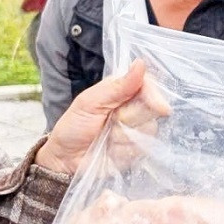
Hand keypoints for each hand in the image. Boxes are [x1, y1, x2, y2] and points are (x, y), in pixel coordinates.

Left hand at [36, 60, 167, 173]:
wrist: (66, 160)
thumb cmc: (73, 127)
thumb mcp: (90, 103)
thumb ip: (117, 86)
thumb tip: (141, 64)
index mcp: (122, 89)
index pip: (148, 86)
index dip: (153, 96)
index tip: (158, 107)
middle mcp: (133, 107)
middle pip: (153, 108)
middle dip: (132, 117)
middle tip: (112, 121)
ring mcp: (137, 129)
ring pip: (149, 129)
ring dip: (126, 136)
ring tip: (108, 138)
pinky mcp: (138, 149)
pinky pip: (144, 148)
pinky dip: (126, 150)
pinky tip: (113, 151)